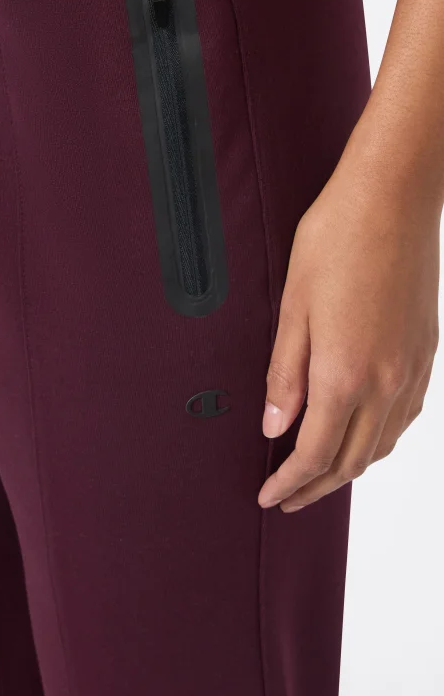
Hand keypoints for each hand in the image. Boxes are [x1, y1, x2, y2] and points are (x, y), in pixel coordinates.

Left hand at [258, 150, 438, 512]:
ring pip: (382, 444)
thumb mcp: (292, 307)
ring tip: (319, 475)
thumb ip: (285, 374)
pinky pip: (405, 417)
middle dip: (316, 487)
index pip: (315, 454)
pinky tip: (363, 435)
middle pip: (351, 460)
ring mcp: (412, 370)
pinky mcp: (426, 353)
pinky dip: (380, 440)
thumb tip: (275, 425)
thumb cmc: (337, 239)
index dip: (289, 482)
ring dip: (349, 468)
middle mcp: (386, 382)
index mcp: (345, 374)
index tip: (270, 496)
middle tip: (287, 497)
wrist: (393, 198)